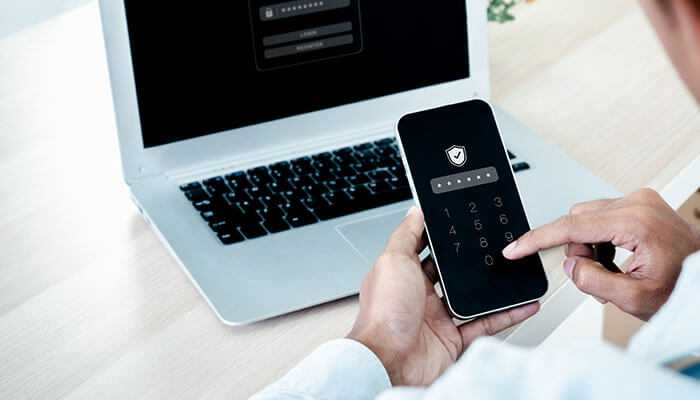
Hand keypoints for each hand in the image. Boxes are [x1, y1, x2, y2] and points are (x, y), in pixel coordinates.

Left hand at [348, 207, 539, 385]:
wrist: (389, 362)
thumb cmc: (384, 315)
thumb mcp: (392, 261)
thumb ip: (405, 236)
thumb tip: (414, 212)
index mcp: (402, 276)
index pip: (424, 250)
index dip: (440, 237)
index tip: (460, 223)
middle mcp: (419, 297)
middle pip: (450, 274)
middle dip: (469, 262)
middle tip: (492, 245)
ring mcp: (437, 319)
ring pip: (472, 298)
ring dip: (492, 288)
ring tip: (511, 271)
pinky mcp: (453, 339)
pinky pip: (485, 323)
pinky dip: (506, 314)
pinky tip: (522, 304)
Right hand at [503, 188, 699, 320]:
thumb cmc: (685, 287)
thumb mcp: (635, 298)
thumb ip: (592, 281)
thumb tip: (571, 265)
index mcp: (635, 222)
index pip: (572, 227)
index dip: (537, 240)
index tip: (516, 248)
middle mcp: (637, 203)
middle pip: (577, 221)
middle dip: (578, 251)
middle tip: (599, 277)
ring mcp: (640, 201)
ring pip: (587, 219)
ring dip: (590, 247)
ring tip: (613, 271)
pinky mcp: (640, 204)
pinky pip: (602, 218)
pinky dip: (601, 241)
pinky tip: (618, 258)